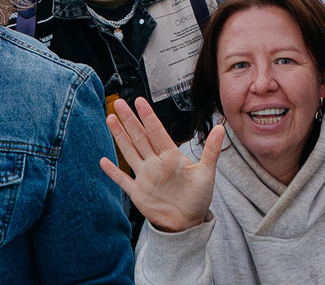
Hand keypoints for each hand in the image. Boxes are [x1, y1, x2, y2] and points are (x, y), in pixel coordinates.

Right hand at [97, 99, 218, 233]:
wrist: (188, 223)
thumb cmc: (198, 198)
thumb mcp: (206, 173)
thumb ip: (211, 151)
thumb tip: (221, 127)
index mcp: (171, 156)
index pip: (157, 132)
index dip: (148, 117)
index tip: (139, 101)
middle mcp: (156, 163)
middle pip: (140, 137)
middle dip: (129, 120)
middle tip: (120, 104)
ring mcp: (145, 177)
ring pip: (130, 152)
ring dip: (120, 137)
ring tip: (110, 119)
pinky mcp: (138, 193)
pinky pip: (122, 180)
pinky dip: (113, 171)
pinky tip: (103, 160)